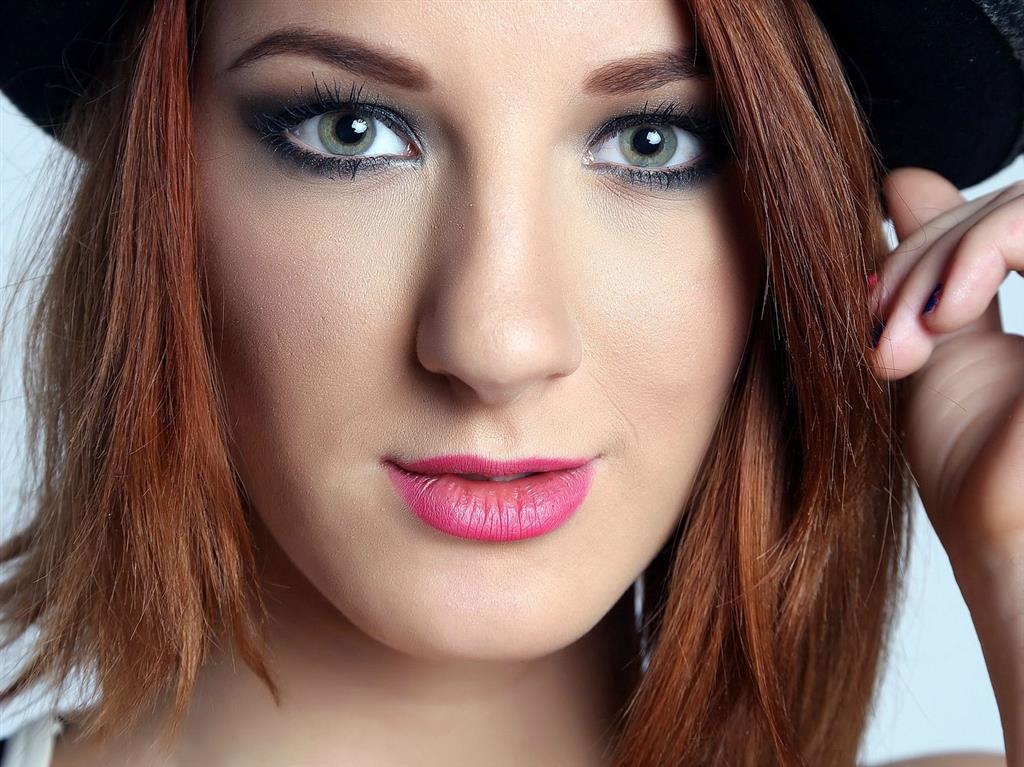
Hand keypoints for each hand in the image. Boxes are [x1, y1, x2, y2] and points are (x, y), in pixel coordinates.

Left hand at [869, 167, 1023, 568]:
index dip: (926, 248)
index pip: (1002, 214)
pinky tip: (944, 315)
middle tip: (882, 332)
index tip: (878, 318)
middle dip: (922, 256)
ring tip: (906, 337)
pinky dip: (983, 249)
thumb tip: (905, 179)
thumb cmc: (980, 470)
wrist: (1011, 550)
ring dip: (942, 257)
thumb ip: (939, 268)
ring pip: (1022, 203)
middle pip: (1010, 202)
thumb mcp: (942, 345)